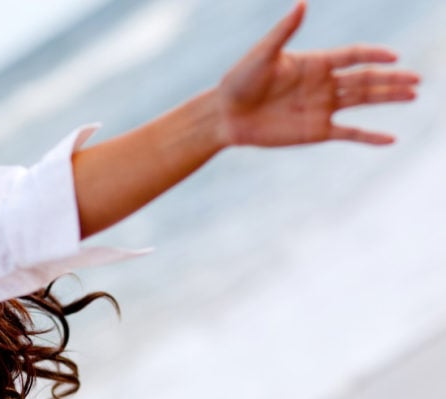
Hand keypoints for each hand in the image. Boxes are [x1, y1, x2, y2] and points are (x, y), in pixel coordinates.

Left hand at [216, 1, 419, 146]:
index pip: (352, 56)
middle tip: (418, 79)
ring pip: (362, 101)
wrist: (225, 116)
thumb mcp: (262, 55)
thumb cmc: (239, 81)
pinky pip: (349, 133)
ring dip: (388, 98)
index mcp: (314, 62)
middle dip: (391, 79)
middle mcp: (323, 83)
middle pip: (364, 79)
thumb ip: (284, 31)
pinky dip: (369, 136)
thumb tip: (302, 3)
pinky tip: (391, 139)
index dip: (373, 56)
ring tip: (413, 95)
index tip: (393, 57)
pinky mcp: (316, 131)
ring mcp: (322, 107)